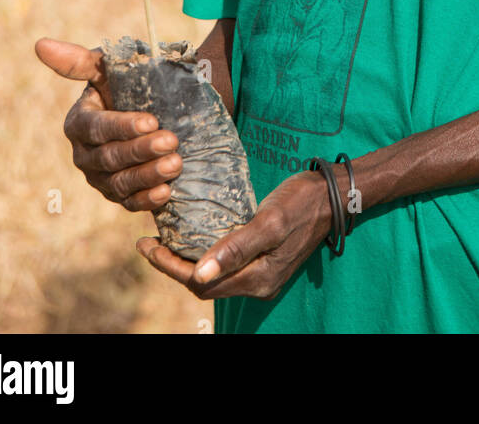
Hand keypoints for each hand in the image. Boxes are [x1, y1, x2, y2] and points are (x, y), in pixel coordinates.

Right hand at [35, 37, 181, 212]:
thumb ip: (76, 60)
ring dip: (148, 175)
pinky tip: (166, 191)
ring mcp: (100, 179)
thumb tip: (40, 44)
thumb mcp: (104, 68)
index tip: (151, 121)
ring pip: (120, 183)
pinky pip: (129, 202)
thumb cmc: (125, 84)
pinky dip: (147, 200)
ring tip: (176, 163)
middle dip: (141, 150)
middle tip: (171, 141)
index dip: (122, 126)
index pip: (96, 128)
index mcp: (78, 123)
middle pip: (110, 157)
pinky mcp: (117, 196)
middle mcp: (84, 155)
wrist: (151, 109)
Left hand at [136, 170, 335, 299]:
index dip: (170, 267)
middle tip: (147, 242)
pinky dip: (203, 253)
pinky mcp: (262, 259)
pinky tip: (193, 235)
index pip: (201, 283)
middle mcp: (257, 283)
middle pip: (203, 283)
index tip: (147, 245)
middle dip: (172, 265)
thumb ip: (237, 247)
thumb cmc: (302, 202)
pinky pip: (225, 264)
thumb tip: (199, 273)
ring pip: (213, 275)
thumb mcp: (270, 221)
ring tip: (163, 239)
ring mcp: (260, 273)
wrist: (332, 195)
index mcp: (258, 278)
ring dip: (185, 261)